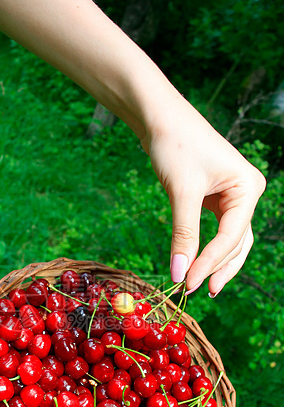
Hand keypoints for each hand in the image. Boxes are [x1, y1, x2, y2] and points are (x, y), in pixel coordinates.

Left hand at [142, 94, 265, 294]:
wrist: (159, 117)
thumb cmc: (175, 145)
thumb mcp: (182, 193)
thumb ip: (184, 235)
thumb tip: (180, 273)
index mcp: (248, 188)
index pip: (231, 236)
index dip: (210, 262)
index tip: (189, 283)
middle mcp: (245, 192)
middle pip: (237, 242)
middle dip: (218, 267)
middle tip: (198, 290)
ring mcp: (231, 196)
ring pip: (228, 239)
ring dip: (214, 261)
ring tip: (200, 284)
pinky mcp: (214, 197)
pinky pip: (214, 229)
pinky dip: (205, 247)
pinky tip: (195, 263)